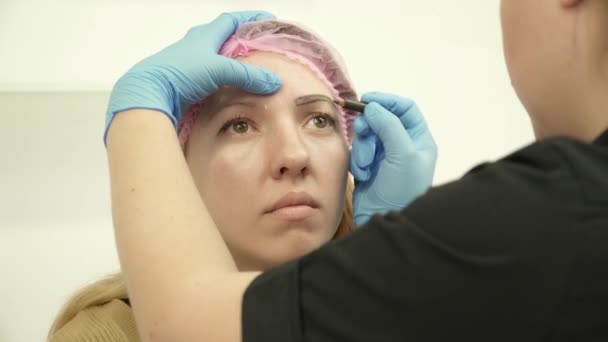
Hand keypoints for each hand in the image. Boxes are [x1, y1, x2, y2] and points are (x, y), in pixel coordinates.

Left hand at [104, 11, 281, 140]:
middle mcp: (195, 46)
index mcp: (204, 36)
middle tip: (258, 46)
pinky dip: (220, 79)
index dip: (250, 18)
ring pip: (214, 58)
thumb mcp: (219, 70)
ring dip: (229, 61)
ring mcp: (188, 65)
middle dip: (240, 39)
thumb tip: (275, 82)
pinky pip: (207, 77)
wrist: (148, 94)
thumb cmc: (181, 73)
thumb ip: (248, 75)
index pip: (230, 20)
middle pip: (221, 37)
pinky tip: (227, 88)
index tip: (268, 20)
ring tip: (246, 69)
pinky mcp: (183, 83)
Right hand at [350, 92, 436, 226]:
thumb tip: (373, 106)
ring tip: (366, 165)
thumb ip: (389, 125)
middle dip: (369, 125)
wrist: (385, 218)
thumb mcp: (402, 154)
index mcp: (418, 140)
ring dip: (362, 147)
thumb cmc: (402, 190)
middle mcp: (402, 145)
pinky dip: (357, 161)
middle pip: (381, 119)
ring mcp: (384, 156)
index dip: (387, 101)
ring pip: (366, 135)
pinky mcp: (368, 166)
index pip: (405, 109)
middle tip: (361, 131)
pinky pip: (357, 152)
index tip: (367, 99)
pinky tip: (362, 174)